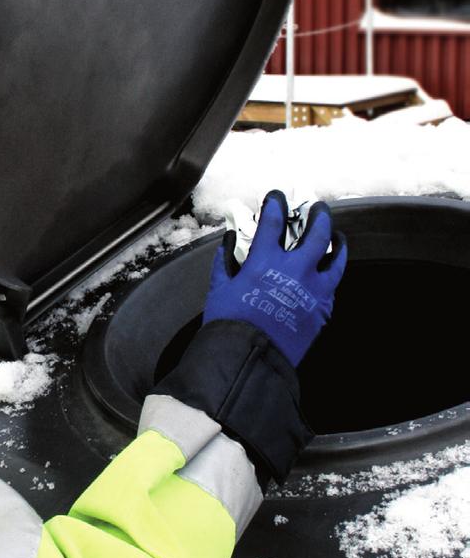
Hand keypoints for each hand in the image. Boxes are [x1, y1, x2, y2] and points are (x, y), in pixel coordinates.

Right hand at [203, 190, 346, 366]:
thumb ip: (225, 263)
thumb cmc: (228, 324)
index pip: (274, 222)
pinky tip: (329, 273)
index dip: (276, 204)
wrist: (249, 360)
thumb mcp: (219, 290)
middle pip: (316, 232)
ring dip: (337, 243)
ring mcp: (314, 290)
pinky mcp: (322, 310)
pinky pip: (332, 286)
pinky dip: (331, 275)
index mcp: (266, 261)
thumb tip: (229, 242)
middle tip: (317, 208)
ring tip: (337, 237)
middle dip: (317, 215)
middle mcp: (295, 270)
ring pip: (335, 258)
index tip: (278, 197)